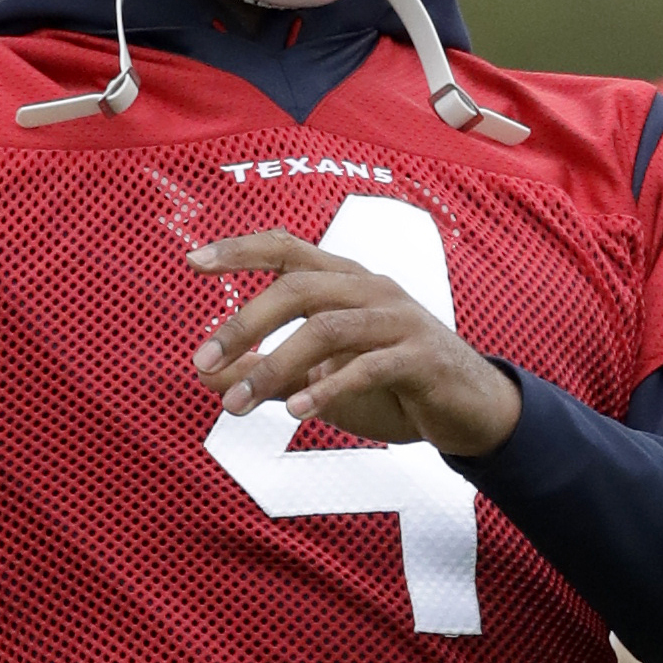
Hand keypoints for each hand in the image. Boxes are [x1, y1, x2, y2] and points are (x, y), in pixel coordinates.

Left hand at [189, 231, 521, 453]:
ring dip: (275, 367)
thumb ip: (268, 373)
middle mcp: (372, 288)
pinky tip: (295, 411)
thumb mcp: (319, 379)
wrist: (468, 412)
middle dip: (245, 325)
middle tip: (204, 363)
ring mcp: (400, 319)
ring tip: (237, 406)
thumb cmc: (391, 386)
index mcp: (347, 281)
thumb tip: (207, 376)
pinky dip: (327, 388)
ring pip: (328, 328)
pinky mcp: (423, 358)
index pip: (288, 250)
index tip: (193, 262)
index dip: (241, 251)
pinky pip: (368, 366)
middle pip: (298, 288)